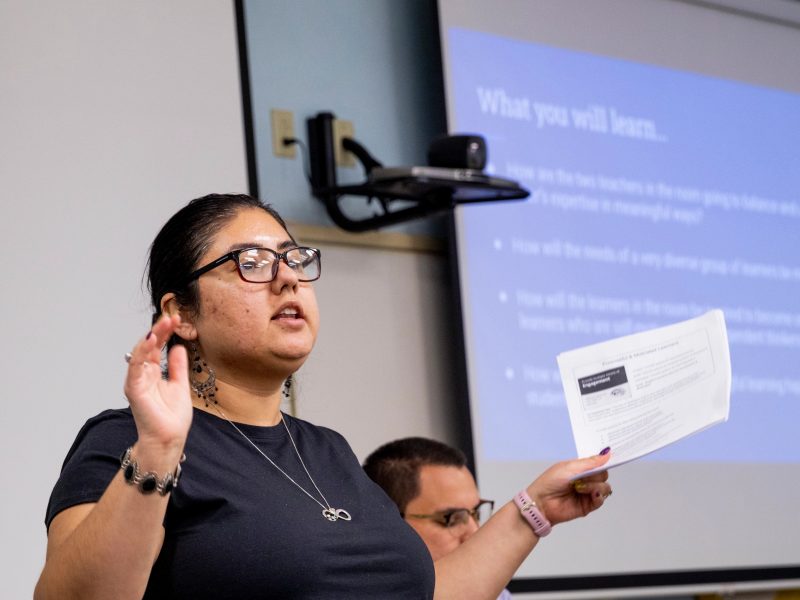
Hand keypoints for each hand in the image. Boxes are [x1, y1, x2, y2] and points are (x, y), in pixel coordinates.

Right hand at [123, 315, 191, 454]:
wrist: (168, 438)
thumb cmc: (171, 417)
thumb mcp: (180, 385)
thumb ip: (177, 366)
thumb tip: (178, 347)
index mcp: (153, 372)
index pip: (157, 347)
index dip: (166, 332)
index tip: (177, 320)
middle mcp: (142, 374)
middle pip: (148, 346)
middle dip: (160, 330)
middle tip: (172, 317)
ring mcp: (137, 380)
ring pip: (140, 352)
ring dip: (152, 336)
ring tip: (163, 324)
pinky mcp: (134, 388)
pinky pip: (135, 367)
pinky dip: (142, 352)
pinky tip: (151, 340)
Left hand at [527, 451, 611, 525]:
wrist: (541, 502)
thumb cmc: (550, 482)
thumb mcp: (570, 467)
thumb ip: (590, 462)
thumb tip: (607, 454)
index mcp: (580, 468)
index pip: (598, 463)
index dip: (605, 461)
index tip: (614, 457)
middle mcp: (586, 480)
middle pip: (603, 475)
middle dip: (597, 475)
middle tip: (584, 477)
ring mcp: (588, 493)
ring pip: (605, 487)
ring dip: (595, 486)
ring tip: (580, 487)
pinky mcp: (588, 505)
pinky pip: (601, 500)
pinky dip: (598, 496)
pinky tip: (590, 494)